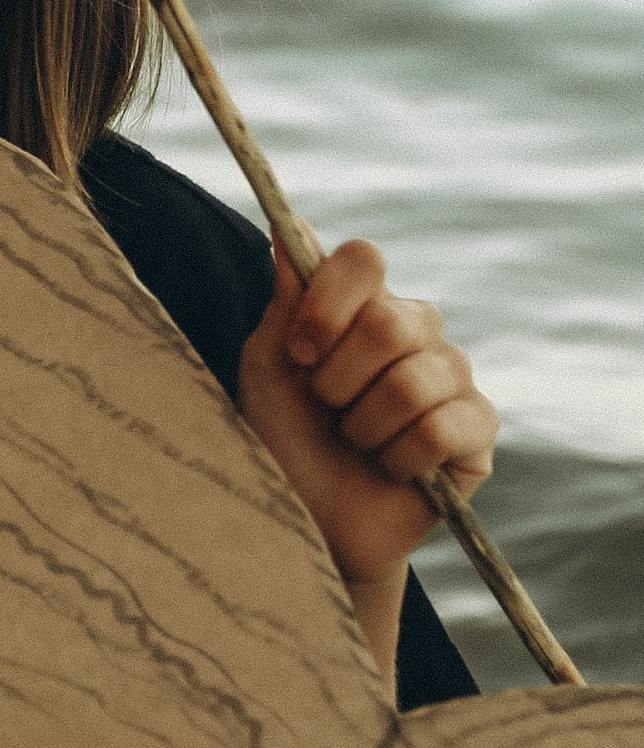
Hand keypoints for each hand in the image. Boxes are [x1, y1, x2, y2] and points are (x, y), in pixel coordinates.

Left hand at [235, 239, 498, 592]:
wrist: (308, 523)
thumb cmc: (284, 440)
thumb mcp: (269, 368)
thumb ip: (286, 300)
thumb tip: (289, 224)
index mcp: (365, 305)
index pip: (364, 259)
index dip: (329, 301)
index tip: (300, 353)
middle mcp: (417, 330)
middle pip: (391, 321)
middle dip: (340, 379)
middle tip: (326, 410)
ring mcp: (453, 377)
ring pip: (414, 380)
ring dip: (365, 426)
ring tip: (355, 444)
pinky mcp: (478, 429)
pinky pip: (444, 427)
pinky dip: (401, 458)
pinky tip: (392, 468)